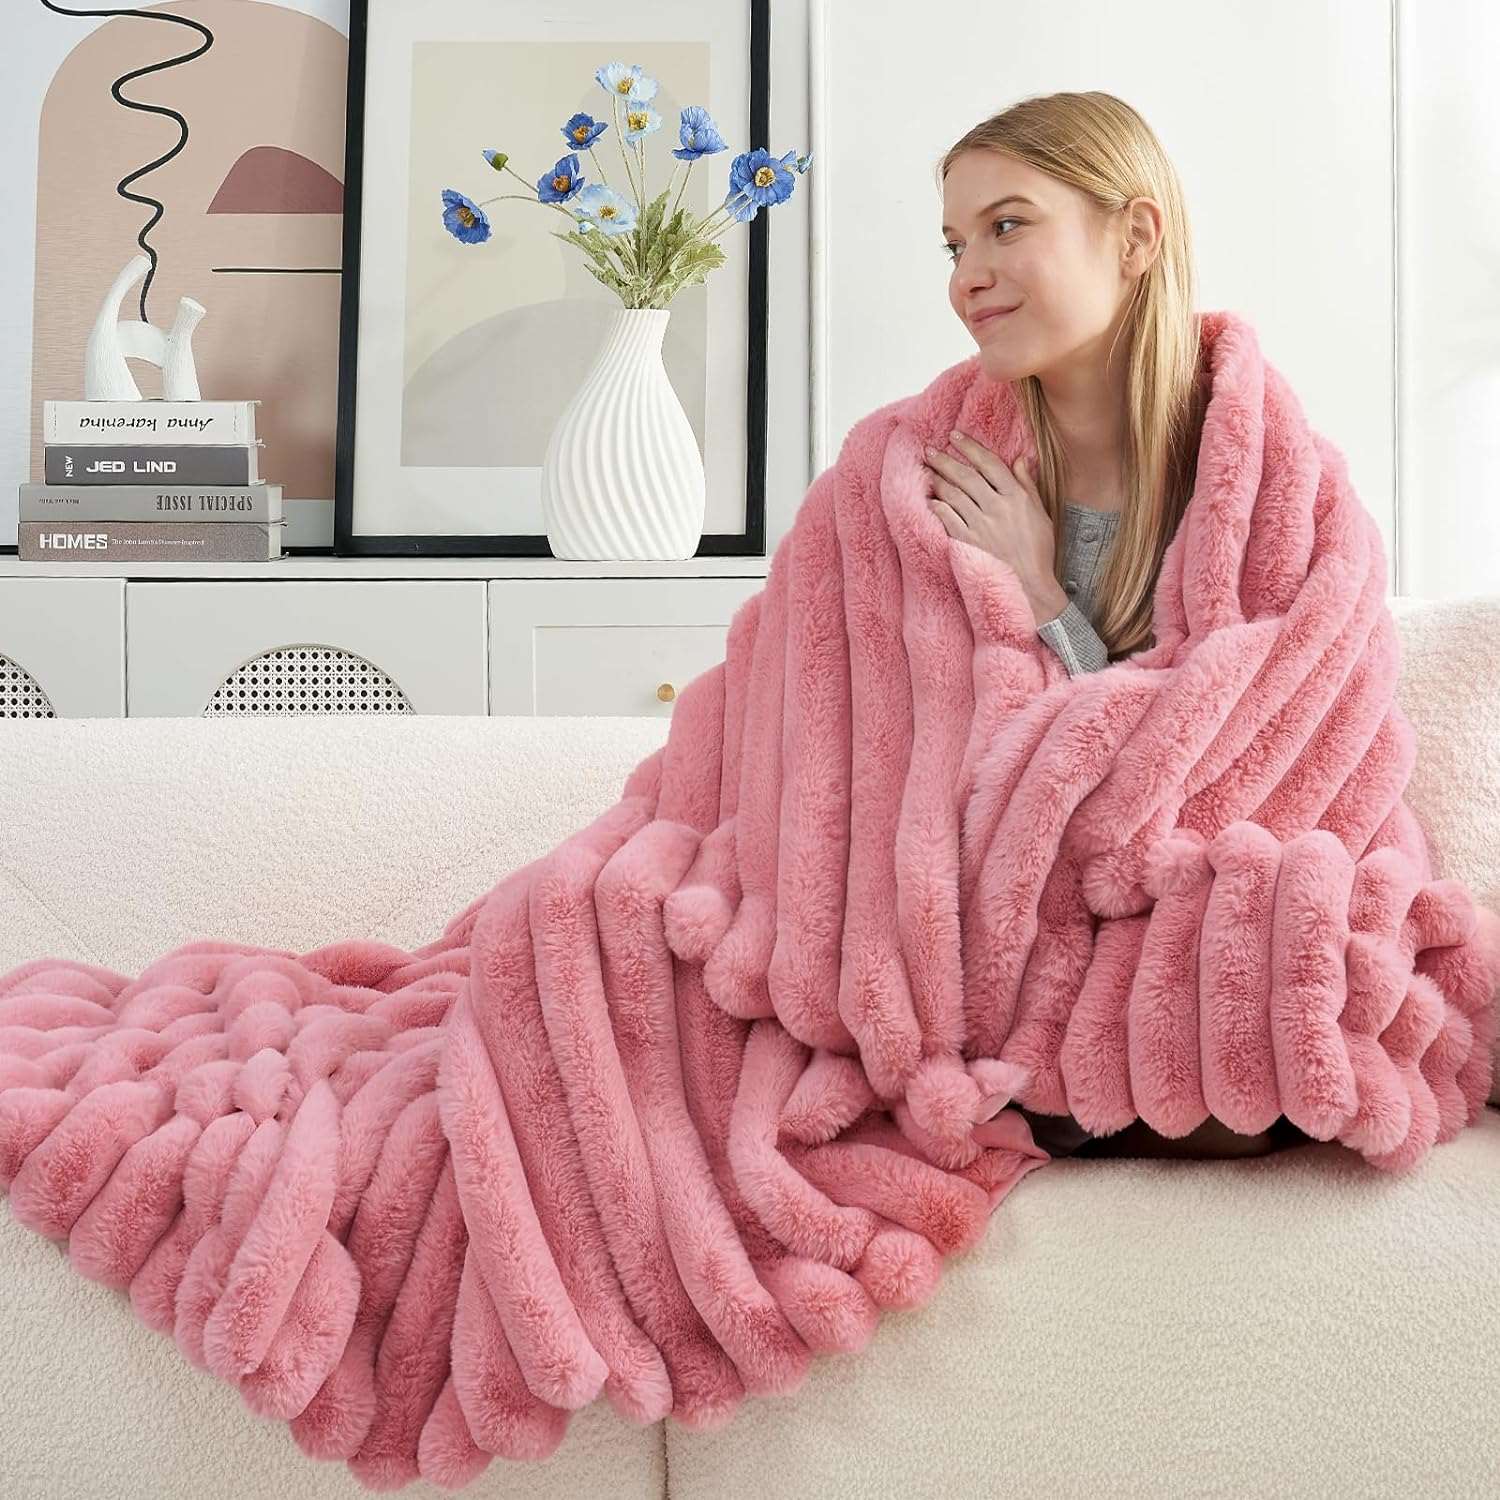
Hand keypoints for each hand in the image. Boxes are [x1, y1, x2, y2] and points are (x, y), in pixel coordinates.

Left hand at [922, 429, 1066, 623]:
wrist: (1029, 584)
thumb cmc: (1038, 550)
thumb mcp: (1041, 513)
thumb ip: (1027, 485)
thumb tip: (1019, 459)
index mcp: (1016, 497)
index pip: (989, 464)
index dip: (971, 448)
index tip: (955, 436)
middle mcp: (997, 507)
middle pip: (966, 476)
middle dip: (946, 460)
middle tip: (929, 450)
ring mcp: (981, 525)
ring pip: (954, 495)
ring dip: (938, 480)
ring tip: (927, 471)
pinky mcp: (968, 542)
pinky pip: (948, 519)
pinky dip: (938, 507)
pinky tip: (930, 500)